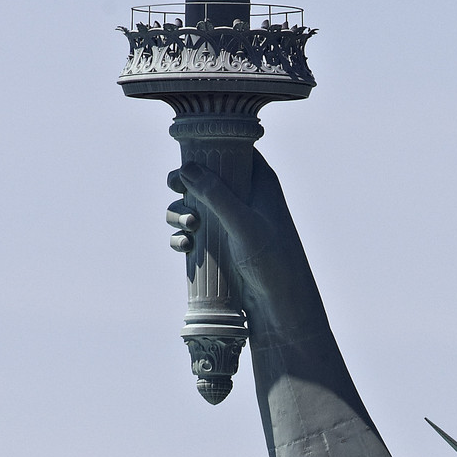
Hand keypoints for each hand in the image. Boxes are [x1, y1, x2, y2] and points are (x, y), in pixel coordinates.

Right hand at [163, 155, 315, 333]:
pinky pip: (194, 234)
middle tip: (174, 187)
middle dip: (186, 183)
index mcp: (260, 183)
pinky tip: (183, 246)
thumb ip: (217, 195)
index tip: (186, 156)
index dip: (208, 149)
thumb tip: (186, 169)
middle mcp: (246, 199)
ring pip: (195, 206)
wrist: (281, 307)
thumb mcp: (244, 224)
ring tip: (188, 227)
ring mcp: (232, 224)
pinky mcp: (222, 247)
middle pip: (207, 177)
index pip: (234, 150)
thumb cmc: (273, 261)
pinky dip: (184, 237)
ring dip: (181, 212)